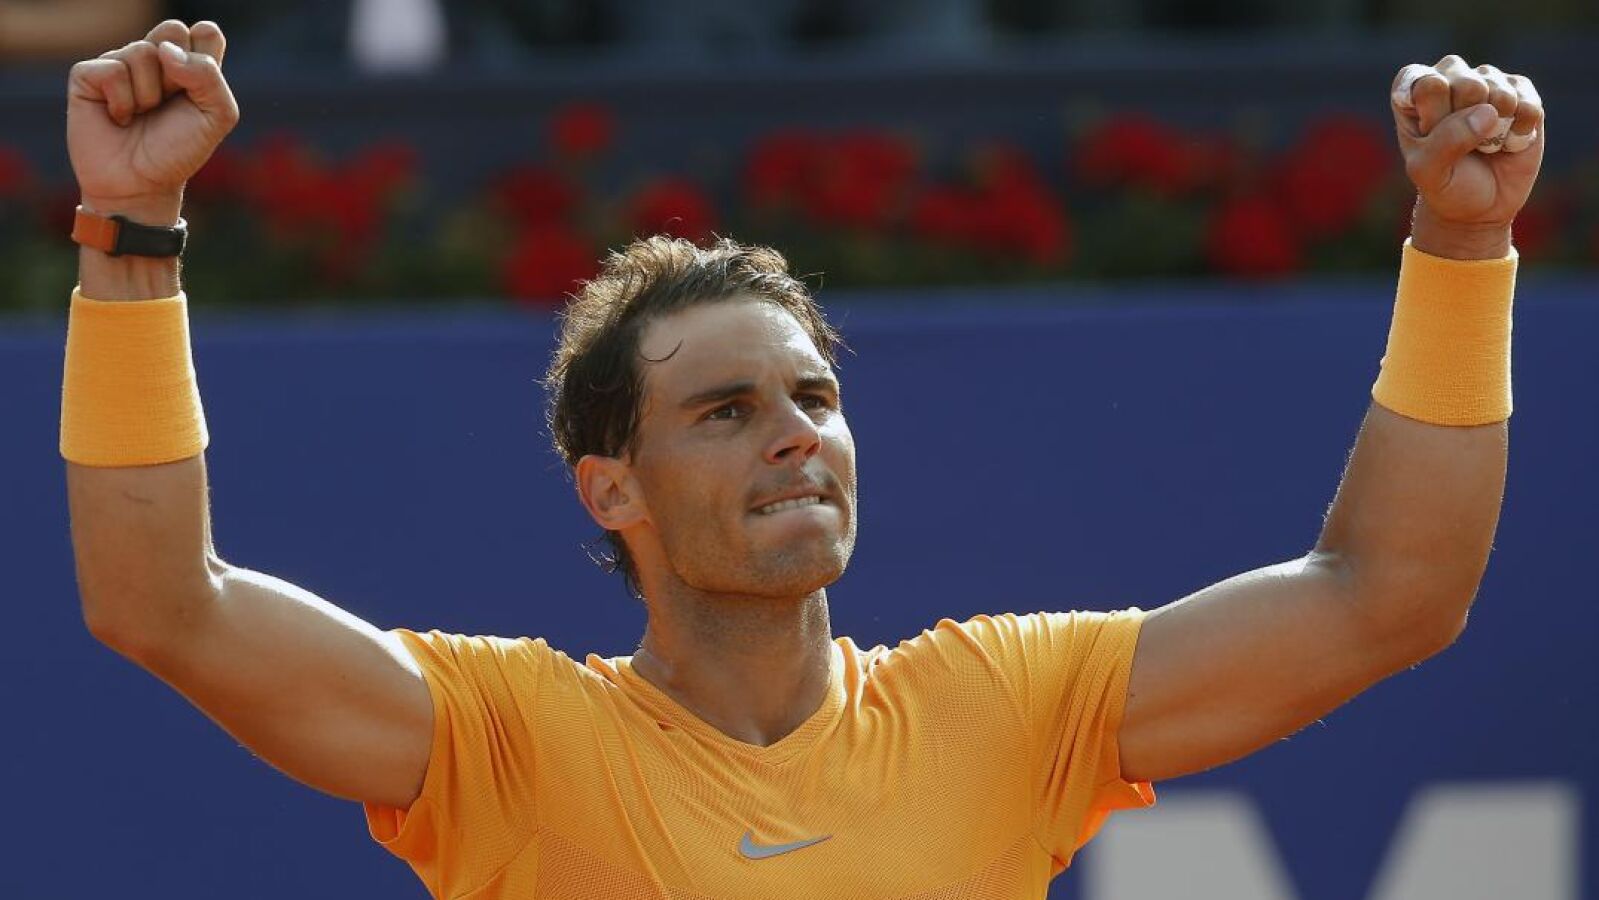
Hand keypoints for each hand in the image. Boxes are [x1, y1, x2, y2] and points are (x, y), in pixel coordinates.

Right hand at [67, 19, 238, 223]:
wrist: (141, 185)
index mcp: (190, 64)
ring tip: (142, 116)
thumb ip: (208, 75)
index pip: (206, 32)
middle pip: (173, 29)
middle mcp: (155, 58)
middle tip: (171, 101)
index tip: (198, 89)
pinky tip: (119, 118)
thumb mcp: (216, 116)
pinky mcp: (89, 75)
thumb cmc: (179, 150)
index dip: (205, 56)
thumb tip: (165, 50)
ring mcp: (121, 63)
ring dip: (149, 94)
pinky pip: (111, 69)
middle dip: (177, 72)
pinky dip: (122, 101)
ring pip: (143, 51)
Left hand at [1391, 55, 1544, 246]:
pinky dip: (1520, 132)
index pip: (1426, 83)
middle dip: (1466, 122)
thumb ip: (1447, 141)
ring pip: (1500, 91)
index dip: (1434, 113)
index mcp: (1414, 91)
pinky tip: (1509, 143)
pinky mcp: (1522, 93)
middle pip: (1467, 83)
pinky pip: (1529, 105)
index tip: (1430, 134)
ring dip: (1495, 129)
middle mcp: (1452, 78)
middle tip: (1461, 144)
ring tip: (1484, 145)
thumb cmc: (1444, 184)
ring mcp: (1489, 82)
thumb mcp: (1429, 172)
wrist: (1480, 208)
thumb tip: (1489, 112)